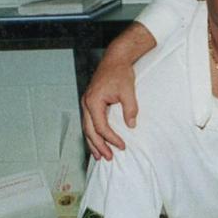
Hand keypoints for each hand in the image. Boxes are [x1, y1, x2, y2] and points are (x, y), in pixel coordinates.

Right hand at [81, 22, 153, 159]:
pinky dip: (93, 133)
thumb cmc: (120, 73)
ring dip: (93, 143)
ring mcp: (86, 103)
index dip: (111, 138)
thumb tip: (131, 126)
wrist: (115, 59)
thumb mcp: (128, 91)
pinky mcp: (90, 103)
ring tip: (99, 156)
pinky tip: (98, 142)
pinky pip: (89, 122)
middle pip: (89, 130)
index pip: (100, 126)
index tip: (122, 146)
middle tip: (108, 158)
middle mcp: (86, 103)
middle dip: (98, 146)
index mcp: (93, 101)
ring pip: (86, 128)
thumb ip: (130, 109)